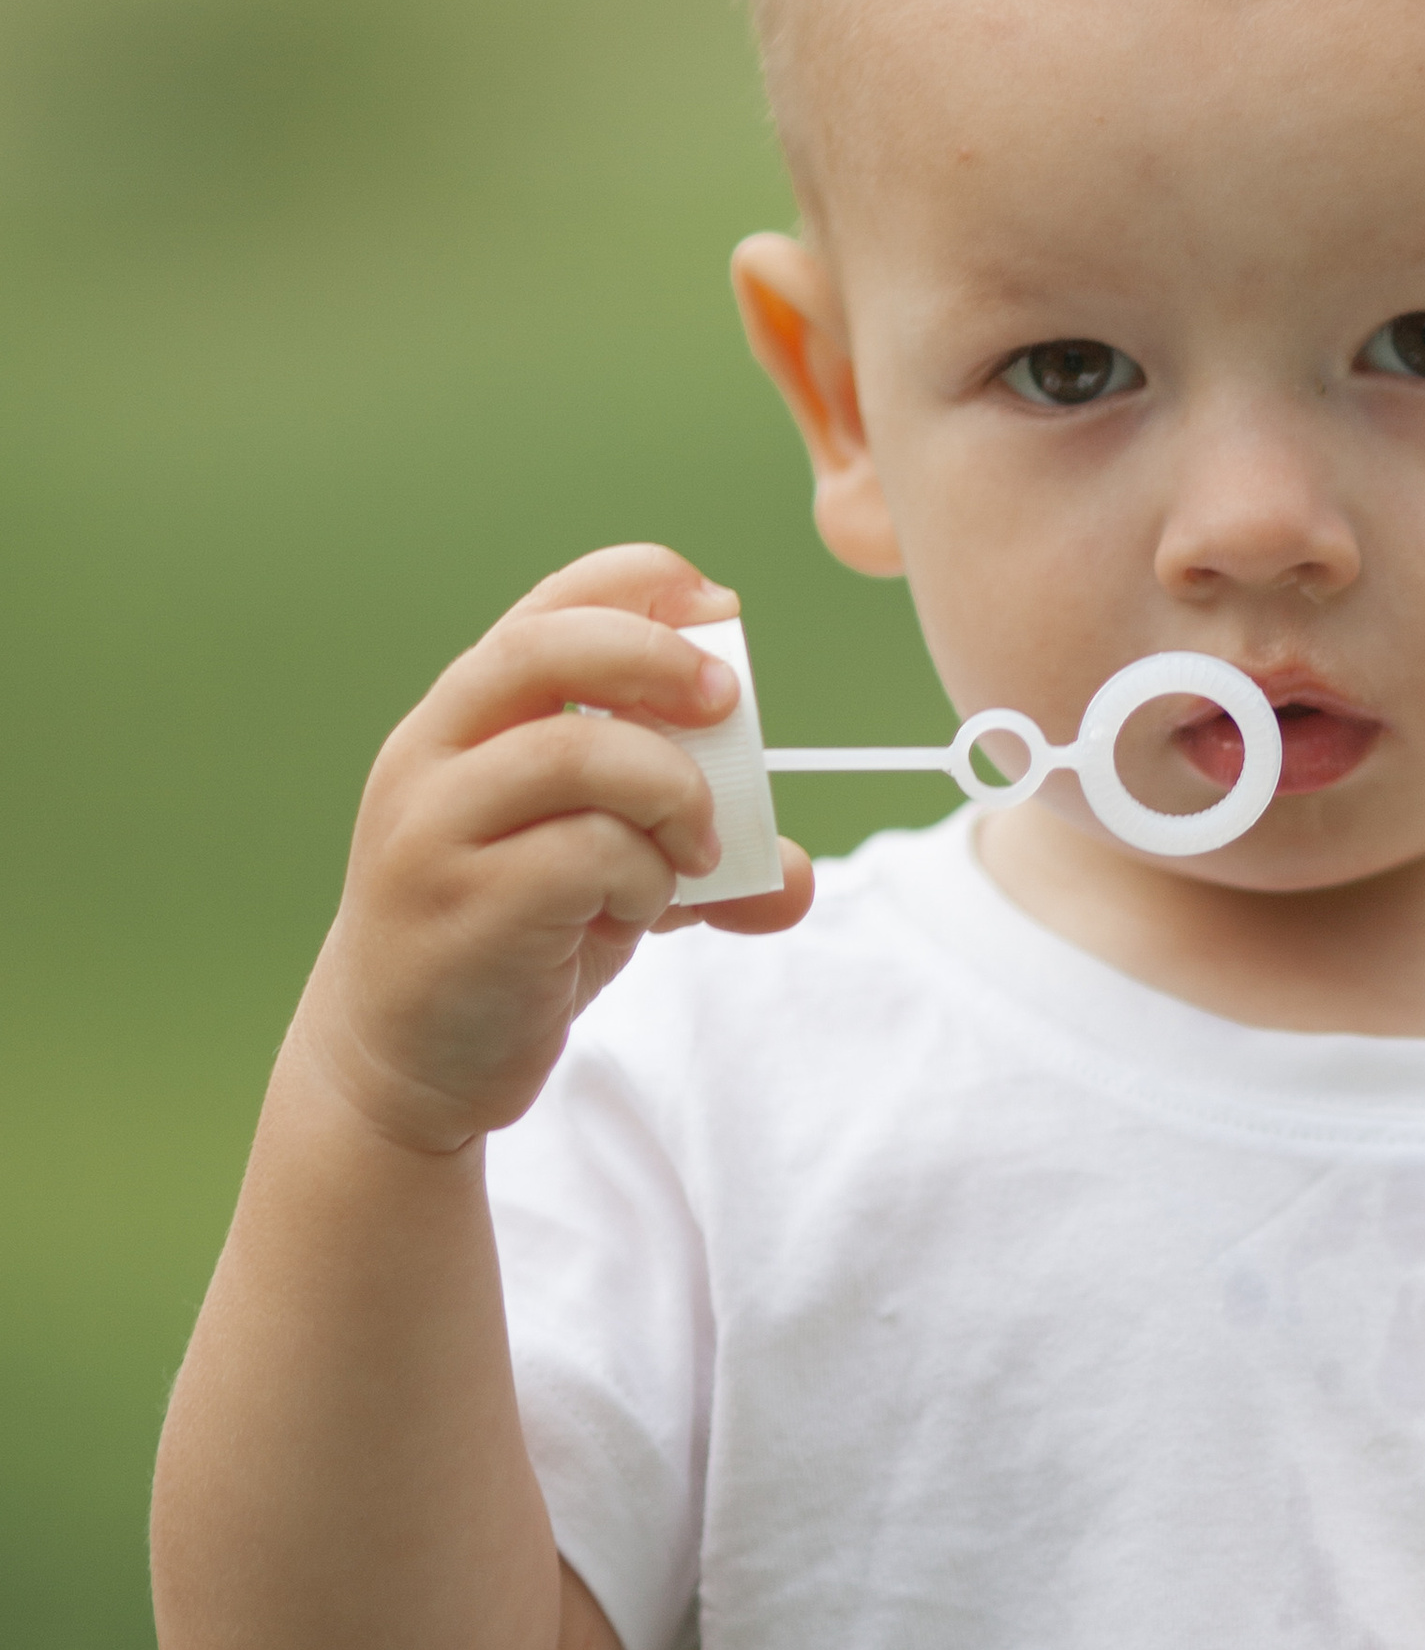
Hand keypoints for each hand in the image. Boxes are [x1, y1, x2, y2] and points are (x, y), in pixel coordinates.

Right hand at [297, 544, 813, 1156]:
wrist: (404, 1063)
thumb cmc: (504, 945)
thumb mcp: (604, 884)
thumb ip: (689, 858)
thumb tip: (794, 878)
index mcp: (466, 718)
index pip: (547, 607)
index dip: (639, 586)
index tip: (719, 612)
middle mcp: (435, 755)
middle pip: (546, 650)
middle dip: (657, 660)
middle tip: (726, 706)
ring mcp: (437, 828)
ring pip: (574, 753)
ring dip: (670, 792)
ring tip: (695, 849)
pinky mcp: (462, 905)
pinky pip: (583, 855)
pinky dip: (643, 874)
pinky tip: (636, 910)